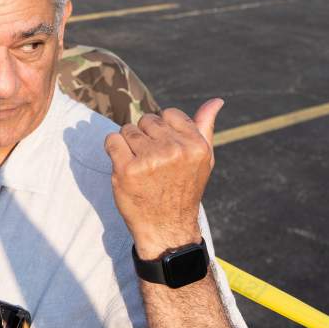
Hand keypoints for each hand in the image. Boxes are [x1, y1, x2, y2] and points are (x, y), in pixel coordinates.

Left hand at [104, 99, 221, 257]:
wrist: (166, 226)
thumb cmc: (184, 190)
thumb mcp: (203, 160)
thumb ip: (205, 128)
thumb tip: (216, 101)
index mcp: (196, 145)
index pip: (168, 114)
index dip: (162, 129)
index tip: (163, 147)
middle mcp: (174, 150)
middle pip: (146, 120)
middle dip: (144, 136)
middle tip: (150, 159)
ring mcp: (150, 160)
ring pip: (127, 129)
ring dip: (128, 144)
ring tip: (139, 164)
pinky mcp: (127, 170)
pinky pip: (112, 141)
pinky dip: (113, 149)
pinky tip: (124, 165)